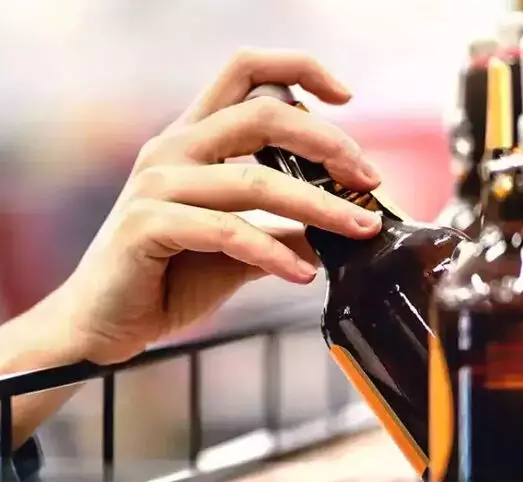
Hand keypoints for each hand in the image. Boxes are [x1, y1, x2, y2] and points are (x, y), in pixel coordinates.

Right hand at [53, 49, 383, 364]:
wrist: (105, 322)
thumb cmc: (169, 275)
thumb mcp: (240, 246)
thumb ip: (285, 229)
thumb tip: (343, 228)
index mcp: (194, 137)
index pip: (246, 73)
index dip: (299, 70)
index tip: (345, 97)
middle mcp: (174, 148)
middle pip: (263, 113)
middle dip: (327, 141)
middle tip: (368, 177)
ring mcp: (157, 184)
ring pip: (255, 180)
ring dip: (319, 207)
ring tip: (359, 229)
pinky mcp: (148, 225)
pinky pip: (227, 231)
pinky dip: (274, 253)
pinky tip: (303, 274)